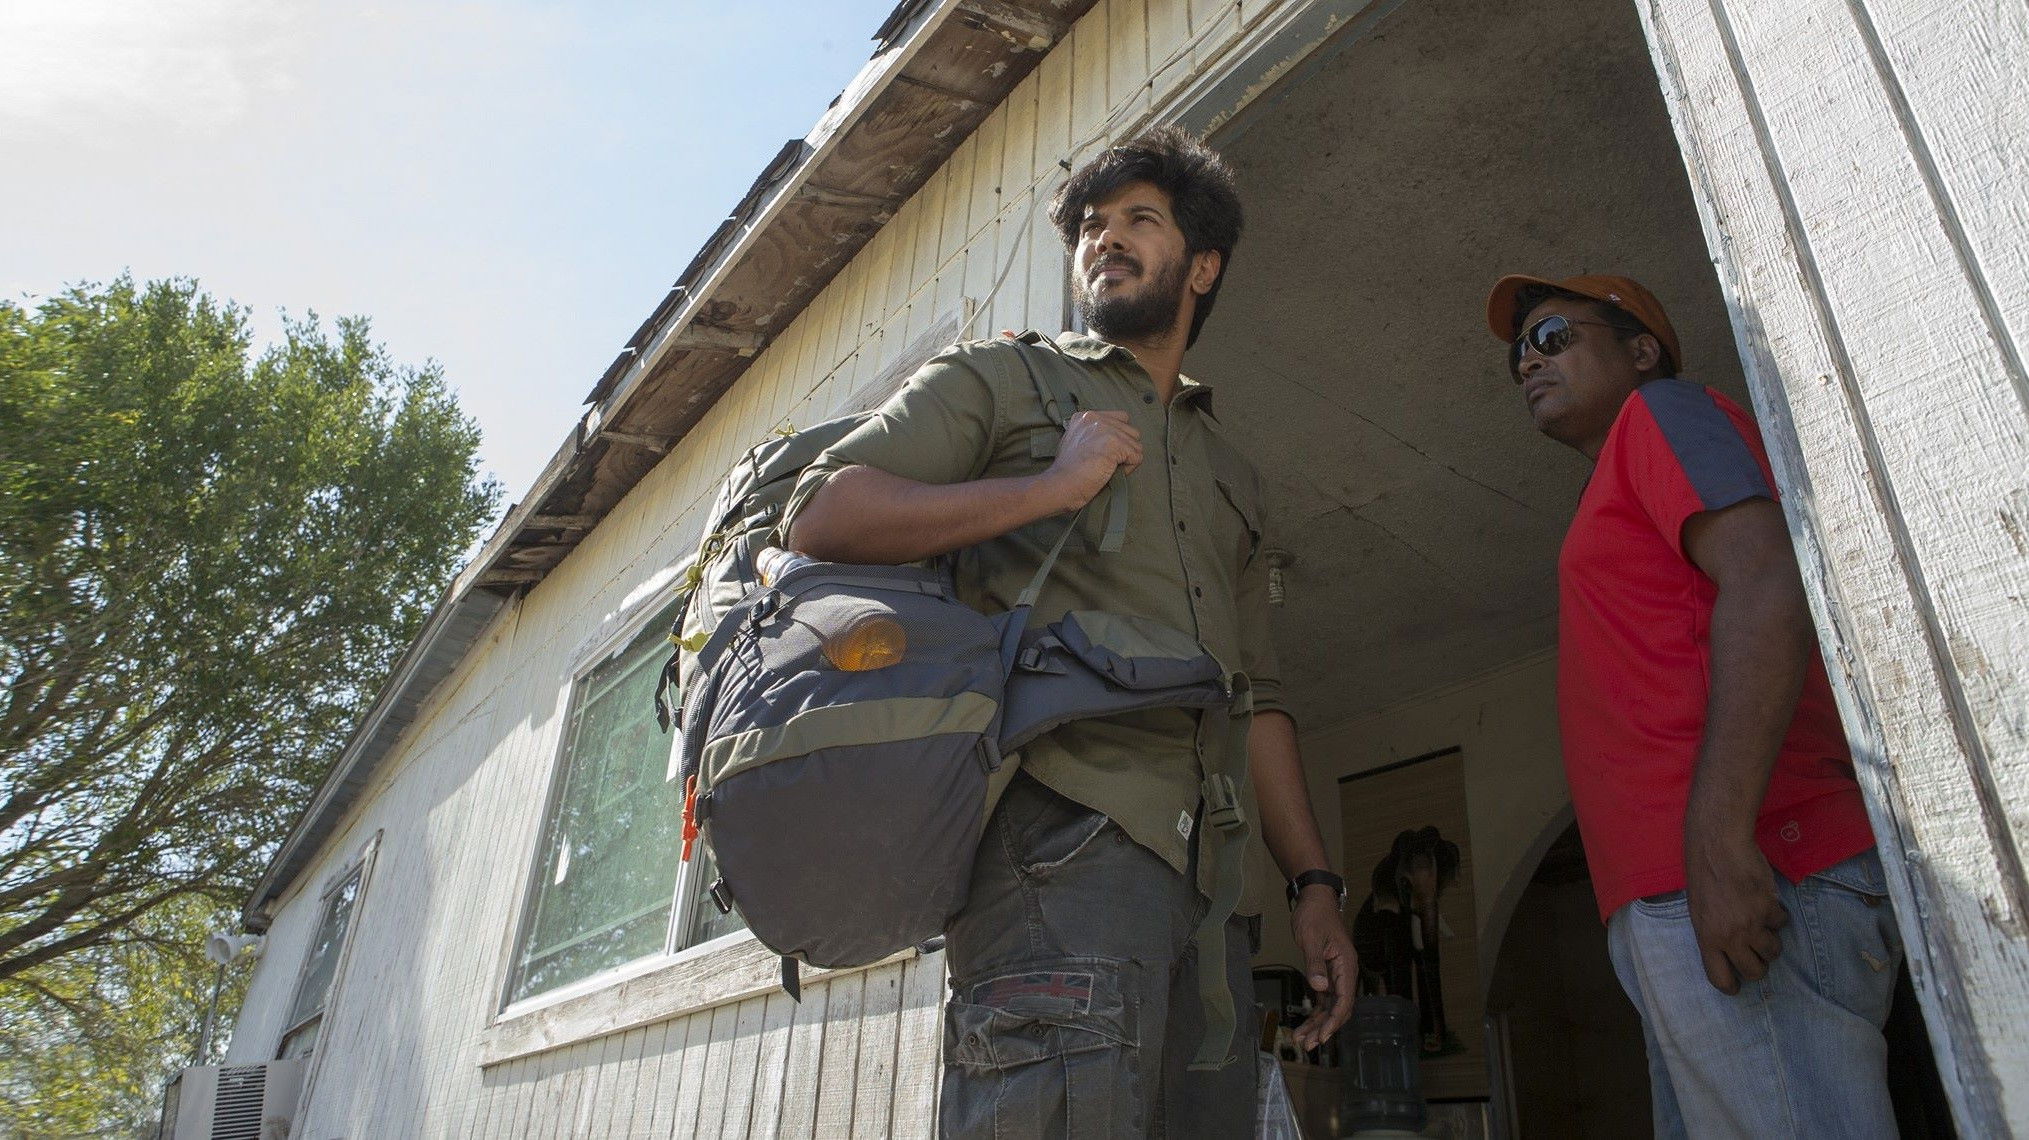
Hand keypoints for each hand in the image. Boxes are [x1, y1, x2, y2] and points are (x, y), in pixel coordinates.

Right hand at [1042, 410, 1140, 511]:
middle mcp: (1097, 418)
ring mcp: (1107, 429)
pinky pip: (1137, 457)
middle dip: (1124, 449)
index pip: (1120, 419)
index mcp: (1086, 417)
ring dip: (1126, 460)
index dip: (1118, 438)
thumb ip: (1093, 435)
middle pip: (1131, 432)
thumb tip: (1115, 443)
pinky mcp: (1115, 443)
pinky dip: (1128, 469)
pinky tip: (1110, 472)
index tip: (1105, 452)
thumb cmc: (1066, 471)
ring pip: (1136, 445)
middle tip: (1107, 463)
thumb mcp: (1075, 441)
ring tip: (1107, 468)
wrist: (1060, 484)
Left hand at [1289, 891, 1356, 1050]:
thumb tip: (1319, 988)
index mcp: (1346, 965)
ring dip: (1317, 1024)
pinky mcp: (1327, 975)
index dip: (1334, 1020)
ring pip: (1330, 1007)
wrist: (1314, 900)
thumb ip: (1315, 964)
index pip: (1344, 1000)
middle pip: (1338, 1008)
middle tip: (1308, 1045)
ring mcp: (1336, 975)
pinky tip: (1305, 1025)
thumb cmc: (1314, 916)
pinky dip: (1315, 1013)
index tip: (1323, 1036)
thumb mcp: (1310, 939)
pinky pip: (1323, 999)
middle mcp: (1345, 973)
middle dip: (1324, 1028)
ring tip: (1301, 1040)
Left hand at [1685, 835, 1787, 993]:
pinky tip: (1766, 901)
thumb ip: (1712, 933)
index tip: (1737, 986)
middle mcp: (1730, 937)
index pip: (1719, 978)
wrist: (1718, 848)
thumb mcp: (1698, 910)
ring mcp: (1751, 924)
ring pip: (1773, 952)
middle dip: (1759, 966)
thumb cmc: (1703, 875)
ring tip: (1761, 924)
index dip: (1731, 986)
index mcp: (1706, 938)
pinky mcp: (1769, 909)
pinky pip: (1782, 923)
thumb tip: (1727, 953)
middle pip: (1755, 972)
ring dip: (1771, 941)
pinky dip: (1778, 915)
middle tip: (1757, 954)